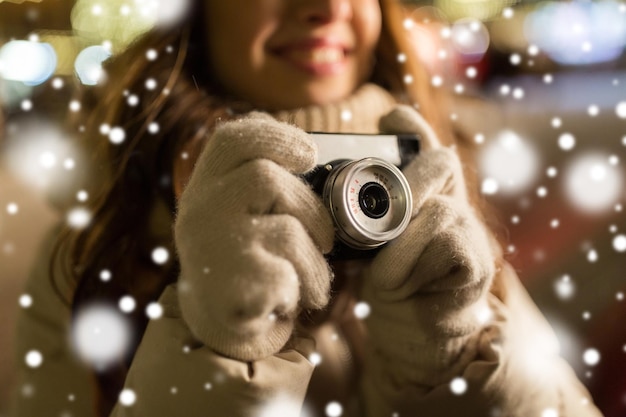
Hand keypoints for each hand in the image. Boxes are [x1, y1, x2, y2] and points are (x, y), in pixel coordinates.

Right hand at [174, 112, 333, 360]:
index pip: (232, 140)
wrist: (222, 328)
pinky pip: (289, 273)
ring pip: (287, 230)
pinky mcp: (232, 286)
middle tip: (326, 237)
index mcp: (206, 187)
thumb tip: (309, 150)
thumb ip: (264, 180)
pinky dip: (304, 287)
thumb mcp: (243, 212)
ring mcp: (213, 249)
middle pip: (265, 178)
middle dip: (310, 208)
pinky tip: (290, 299)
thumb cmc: (247, 261)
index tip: (310, 153)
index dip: (275, 135)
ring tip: (313, 280)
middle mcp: (200, 211)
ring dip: (314, 258)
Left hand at [361, 106, 496, 387]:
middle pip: (439, 165)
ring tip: (379, 268)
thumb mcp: (368, 244)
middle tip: (378, 209)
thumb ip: (362, 215)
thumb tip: (320, 191)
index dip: (411, 130)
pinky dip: (409, 262)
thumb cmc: (389, 285)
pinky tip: (395, 283)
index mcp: (425, 196)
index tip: (390, 118)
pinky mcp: (477, 264)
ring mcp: (469, 233)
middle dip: (405, 180)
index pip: (423, 149)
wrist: (415, 338)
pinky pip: (446, 242)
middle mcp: (453, 205)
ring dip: (399, 238)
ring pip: (438, 209)